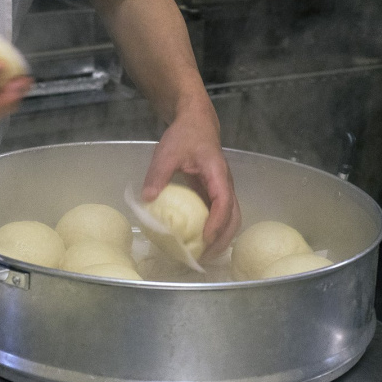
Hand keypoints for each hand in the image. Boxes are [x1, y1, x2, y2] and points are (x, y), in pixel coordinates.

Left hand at [141, 101, 241, 260]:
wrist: (196, 123)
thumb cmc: (184, 136)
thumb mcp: (167, 153)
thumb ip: (158, 175)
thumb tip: (147, 199)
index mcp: (217, 174)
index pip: (223, 201)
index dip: (217, 222)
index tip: (205, 238)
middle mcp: (226, 184)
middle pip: (234, 217)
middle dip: (222, 239)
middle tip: (203, 257)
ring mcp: (223, 190)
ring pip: (232, 218)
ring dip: (222, 238)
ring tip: (203, 256)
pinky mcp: (216, 193)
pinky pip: (221, 215)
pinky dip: (216, 231)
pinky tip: (200, 241)